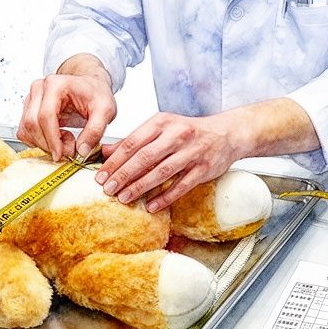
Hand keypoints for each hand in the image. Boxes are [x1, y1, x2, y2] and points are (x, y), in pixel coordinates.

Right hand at [18, 55, 115, 161]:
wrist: (91, 87)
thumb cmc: (96, 94)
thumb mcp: (106, 110)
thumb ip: (96, 130)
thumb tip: (81, 150)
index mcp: (56, 85)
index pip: (45, 116)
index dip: (52, 139)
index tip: (61, 154)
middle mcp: (39, 89)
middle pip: (32, 124)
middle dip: (48, 144)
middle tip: (68, 150)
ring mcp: (32, 98)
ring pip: (26, 129)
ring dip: (43, 143)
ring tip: (66, 140)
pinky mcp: (29, 109)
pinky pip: (25, 131)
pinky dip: (38, 141)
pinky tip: (56, 138)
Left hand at [95, 112, 243, 211]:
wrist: (226, 133)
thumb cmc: (189, 132)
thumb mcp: (161, 129)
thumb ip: (134, 140)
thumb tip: (105, 152)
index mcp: (162, 123)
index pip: (133, 142)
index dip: (115, 160)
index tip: (100, 175)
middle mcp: (177, 135)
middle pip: (145, 157)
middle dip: (123, 174)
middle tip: (108, 189)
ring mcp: (192, 152)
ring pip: (162, 171)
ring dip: (141, 186)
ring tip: (124, 198)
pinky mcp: (204, 168)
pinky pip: (182, 185)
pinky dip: (166, 197)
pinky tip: (151, 205)